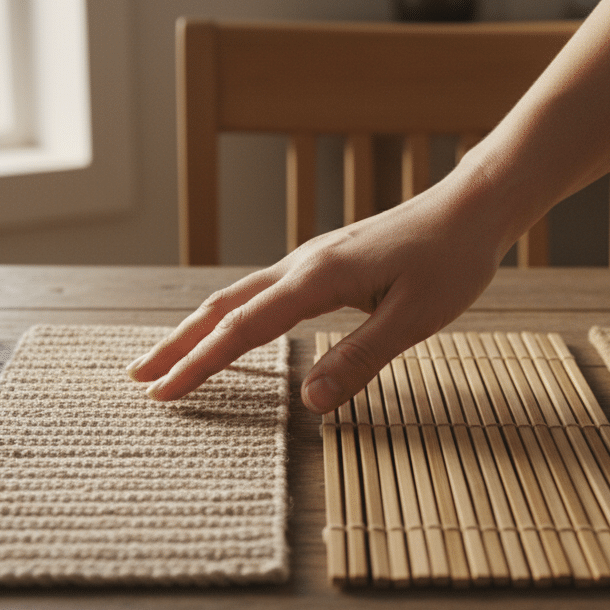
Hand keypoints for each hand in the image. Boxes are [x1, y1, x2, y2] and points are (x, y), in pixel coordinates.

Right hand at [127, 179, 513, 413]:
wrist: (471, 207)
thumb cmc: (451, 261)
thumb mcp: (415, 319)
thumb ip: (360, 360)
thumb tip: (310, 402)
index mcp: (317, 279)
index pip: (243, 329)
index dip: (200, 364)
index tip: (163, 394)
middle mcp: (302, 265)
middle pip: (223, 307)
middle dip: (178, 345)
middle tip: (138, 379)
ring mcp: (310, 262)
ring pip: (238, 297)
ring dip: (198, 329)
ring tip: (167, 358)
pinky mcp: (324, 264)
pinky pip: (261, 293)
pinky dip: (230, 316)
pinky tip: (229, 331)